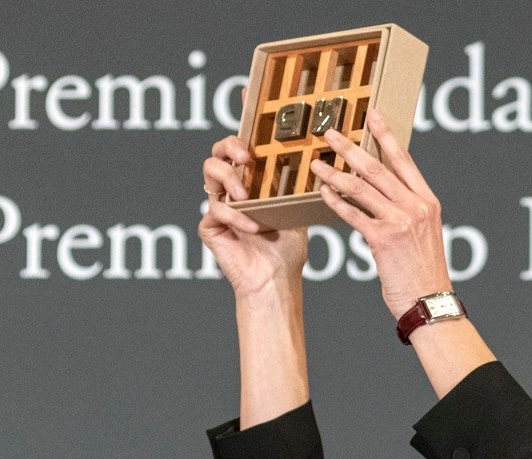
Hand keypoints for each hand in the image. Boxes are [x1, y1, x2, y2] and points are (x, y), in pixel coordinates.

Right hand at [198, 136, 307, 298]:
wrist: (276, 279)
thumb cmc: (287, 248)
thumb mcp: (298, 211)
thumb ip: (299, 188)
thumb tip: (321, 164)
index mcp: (251, 183)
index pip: (241, 148)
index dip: (242, 127)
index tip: (249, 106)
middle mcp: (231, 190)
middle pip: (218, 152)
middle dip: (229, 146)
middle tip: (246, 157)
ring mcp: (218, 206)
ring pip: (209, 172)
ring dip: (228, 178)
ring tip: (245, 194)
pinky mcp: (210, 226)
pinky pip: (215, 211)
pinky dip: (235, 216)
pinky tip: (253, 226)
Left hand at [309, 109, 449, 317]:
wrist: (429, 302)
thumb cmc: (424, 271)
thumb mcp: (424, 233)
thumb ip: (407, 210)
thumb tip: (383, 195)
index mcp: (428, 201)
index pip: (404, 161)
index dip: (386, 135)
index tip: (372, 115)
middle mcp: (416, 206)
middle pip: (378, 168)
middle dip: (350, 148)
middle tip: (330, 134)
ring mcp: (399, 221)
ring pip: (361, 188)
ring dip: (335, 174)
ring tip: (316, 164)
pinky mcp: (382, 239)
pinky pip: (352, 214)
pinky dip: (335, 203)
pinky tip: (322, 194)